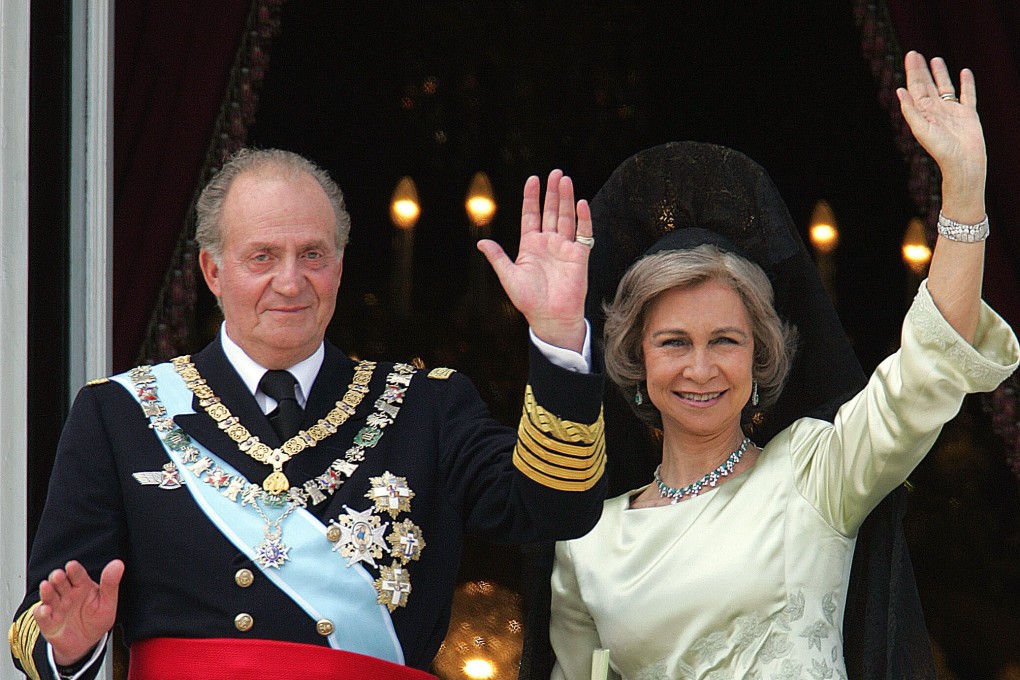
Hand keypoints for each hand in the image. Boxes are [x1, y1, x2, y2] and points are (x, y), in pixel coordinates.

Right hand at [34, 559, 123, 665]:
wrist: (86, 642)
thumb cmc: (96, 619)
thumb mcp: (107, 603)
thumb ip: (110, 584)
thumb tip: (118, 564)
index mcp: (82, 586)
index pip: (77, 575)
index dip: (74, 570)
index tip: (72, 566)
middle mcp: (67, 594)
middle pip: (60, 583)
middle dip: (58, 578)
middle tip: (58, 575)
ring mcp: (57, 607)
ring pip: (49, 596)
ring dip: (47, 592)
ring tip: (46, 587)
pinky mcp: (48, 623)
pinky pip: (42, 617)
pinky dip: (41, 613)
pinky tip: (45, 609)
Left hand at [477, 170, 591, 351]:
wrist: (550, 318)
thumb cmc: (528, 301)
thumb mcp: (509, 277)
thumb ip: (498, 258)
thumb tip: (481, 242)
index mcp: (530, 246)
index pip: (531, 215)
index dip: (531, 197)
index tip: (533, 179)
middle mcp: (548, 243)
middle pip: (551, 211)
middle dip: (552, 192)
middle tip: (555, 172)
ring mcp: (564, 248)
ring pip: (566, 217)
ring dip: (565, 199)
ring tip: (565, 180)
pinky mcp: (579, 256)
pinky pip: (583, 233)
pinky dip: (583, 218)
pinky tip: (580, 202)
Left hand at [897, 51, 985, 209]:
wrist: (963, 162)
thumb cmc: (940, 149)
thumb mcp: (921, 129)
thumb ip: (910, 110)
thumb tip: (900, 90)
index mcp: (924, 112)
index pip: (915, 87)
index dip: (912, 71)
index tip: (910, 55)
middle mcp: (936, 110)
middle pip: (927, 85)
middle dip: (920, 70)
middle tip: (915, 54)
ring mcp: (953, 111)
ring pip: (945, 87)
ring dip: (940, 74)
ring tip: (935, 60)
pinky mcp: (968, 114)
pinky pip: (967, 95)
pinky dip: (967, 84)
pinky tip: (964, 73)